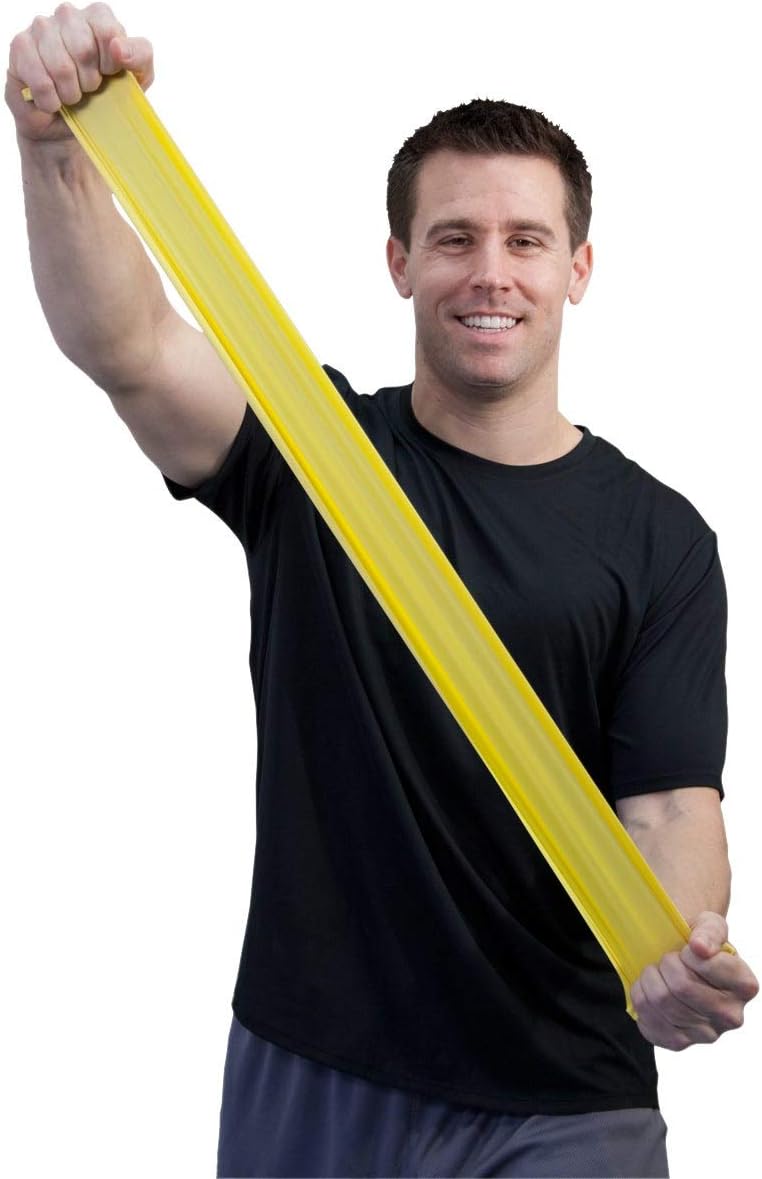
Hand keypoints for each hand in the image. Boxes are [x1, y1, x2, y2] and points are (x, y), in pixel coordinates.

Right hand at [5, 2, 153, 143]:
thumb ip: (140, 56)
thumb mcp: (136, 79)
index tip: (108, 76)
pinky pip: (40, 80)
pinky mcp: (20, 47)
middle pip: (83, 49)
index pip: (108, 32)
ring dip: (70, 94)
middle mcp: (67, 16)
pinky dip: (51, 101)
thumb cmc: (104, 98)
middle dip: (89, 82)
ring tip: (70, 96)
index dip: (110, 64)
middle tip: (88, 89)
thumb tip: (118, 48)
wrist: (69, 126)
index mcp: (98, 17)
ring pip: (61, 66)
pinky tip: (52, 101)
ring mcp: (41, 28)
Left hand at [631, 911, 758, 1049]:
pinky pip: (648, 1019)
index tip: (688, 949)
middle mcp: (731, 1015)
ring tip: (657, 972)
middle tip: (668, 959)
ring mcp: (706, 1034)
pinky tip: (649, 989)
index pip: (707, 965)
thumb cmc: (700, 944)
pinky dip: (640, 997)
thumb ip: (710, 931)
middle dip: (666, 964)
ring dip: (650, 978)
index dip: (689, 952)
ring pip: (661, 1001)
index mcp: (745, 985)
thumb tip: (700, 947)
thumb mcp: (710, 925)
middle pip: (681, 986)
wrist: (684, 965)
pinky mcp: (680, 1043)